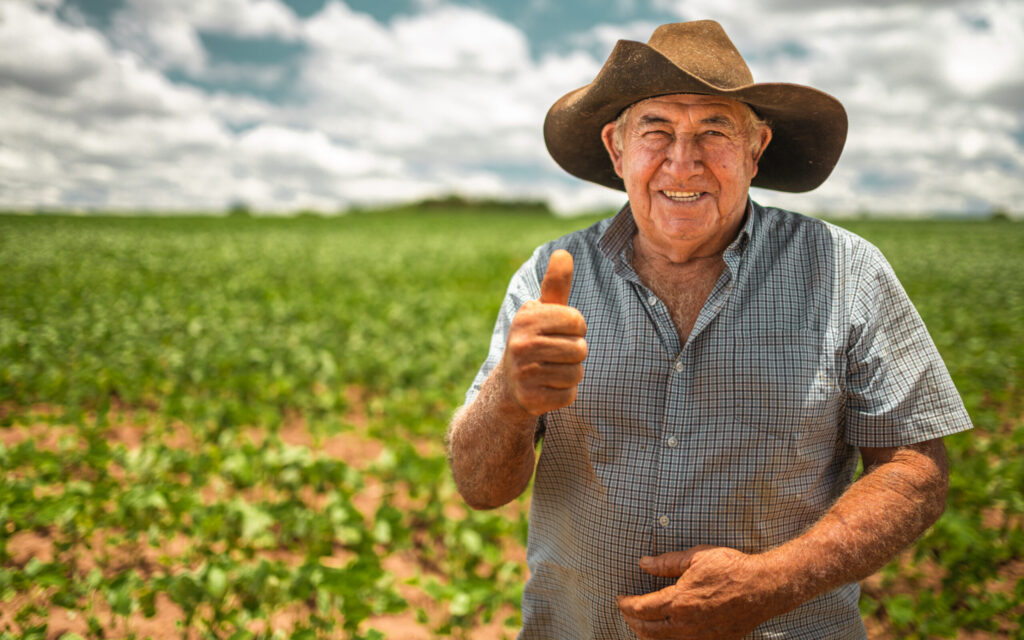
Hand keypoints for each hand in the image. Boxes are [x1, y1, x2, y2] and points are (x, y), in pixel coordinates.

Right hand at [501, 249, 587, 415]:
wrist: (510, 384)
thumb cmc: (535, 339)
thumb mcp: (543, 310)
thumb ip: (556, 283)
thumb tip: (564, 252)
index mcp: (527, 318)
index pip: (578, 321)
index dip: (576, 328)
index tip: (558, 331)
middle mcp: (521, 343)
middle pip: (580, 349)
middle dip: (575, 353)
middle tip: (555, 353)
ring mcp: (524, 373)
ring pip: (577, 373)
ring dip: (571, 373)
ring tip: (551, 369)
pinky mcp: (530, 399)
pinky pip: (569, 395)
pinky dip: (564, 393)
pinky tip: (547, 387)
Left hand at [617, 546, 783, 639]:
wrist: (763, 588)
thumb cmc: (731, 569)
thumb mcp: (696, 557)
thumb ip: (666, 563)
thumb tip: (643, 563)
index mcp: (679, 601)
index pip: (642, 608)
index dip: (626, 605)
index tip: (620, 598)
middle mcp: (686, 623)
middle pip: (648, 629)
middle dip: (632, 621)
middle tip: (626, 611)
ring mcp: (699, 636)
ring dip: (646, 634)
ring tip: (640, 625)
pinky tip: (665, 634)